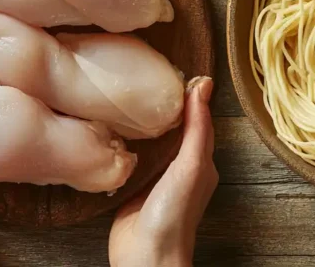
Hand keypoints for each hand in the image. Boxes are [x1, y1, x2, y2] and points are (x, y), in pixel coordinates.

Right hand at [109, 76, 217, 266]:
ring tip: (124, 93)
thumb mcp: (190, 166)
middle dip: (161, 104)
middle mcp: (179, 167)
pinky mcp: (131, 183)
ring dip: (139, 121)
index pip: (197, 119)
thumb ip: (196, 128)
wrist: (144, 256)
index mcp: (199, 161)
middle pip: (171, 127)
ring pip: (149, 140)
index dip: (188, 94)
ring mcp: (154, 176)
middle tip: (143, 73)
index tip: (172, 67)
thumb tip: (204, 84)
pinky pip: (129, 155)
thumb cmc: (173, 215)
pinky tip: (110, 126)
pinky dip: (123, 140)